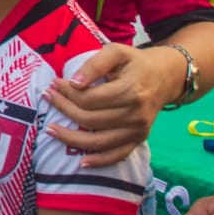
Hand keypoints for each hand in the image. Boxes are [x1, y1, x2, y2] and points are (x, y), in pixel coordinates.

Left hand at [45, 43, 178, 166]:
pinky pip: (118, 155)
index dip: (66, 92)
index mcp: (131, 90)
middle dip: (63, 109)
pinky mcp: (140, 139)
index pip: (89, 99)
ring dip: (71, 139)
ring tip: (50, 130)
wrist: (165, 76)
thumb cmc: (136, 62)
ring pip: (99, 141)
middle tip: (48, 97)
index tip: (53, 84)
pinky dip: (100, 161)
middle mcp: (136, 114)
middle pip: (90, 119)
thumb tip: (74, 83)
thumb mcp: (116, 52)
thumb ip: (94, 65)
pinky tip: (82, 163)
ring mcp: (139, 130)